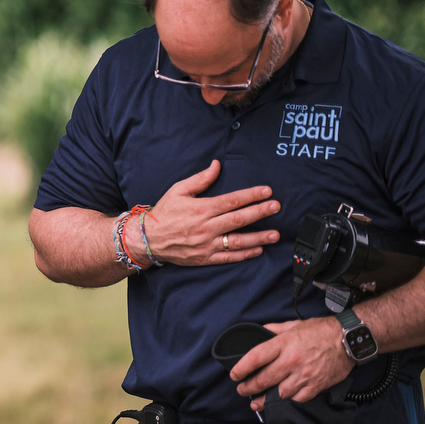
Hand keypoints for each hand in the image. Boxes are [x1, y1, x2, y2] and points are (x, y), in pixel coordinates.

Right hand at [145, 160, 282, 265]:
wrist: (147, 239)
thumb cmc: (164, 213)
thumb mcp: (178, 191)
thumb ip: (200, 179)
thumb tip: (217, 165)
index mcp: (200, 209)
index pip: (231, 201)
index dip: (251, 195)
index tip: (267, 191)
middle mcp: (205, 227)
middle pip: (239, 219)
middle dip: (260, 212)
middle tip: (276, 207)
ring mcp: (206, 244)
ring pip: (238, 241)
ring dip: (259, 237)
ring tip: (276, 234)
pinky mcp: (205, 258)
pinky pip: (229, 257)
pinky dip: (245, 254)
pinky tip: (258, 250)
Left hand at [231, 318, 351, 409]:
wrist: (349, 339)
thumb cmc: (321, 330)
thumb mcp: (294, 325)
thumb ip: (274, 330)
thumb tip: (259, 331)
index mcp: (283, 344)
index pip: (255, 358)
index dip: (241, 369)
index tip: (234, 375)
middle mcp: (292, 361)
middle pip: (264, 380)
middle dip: (249, 388)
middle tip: (242, 391)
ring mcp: (305, 375)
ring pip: (280, 393)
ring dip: (268, 398)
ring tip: (258, 401)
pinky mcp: (317, 385)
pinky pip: (299, 398)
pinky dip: (291, 398)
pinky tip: (285, 397)